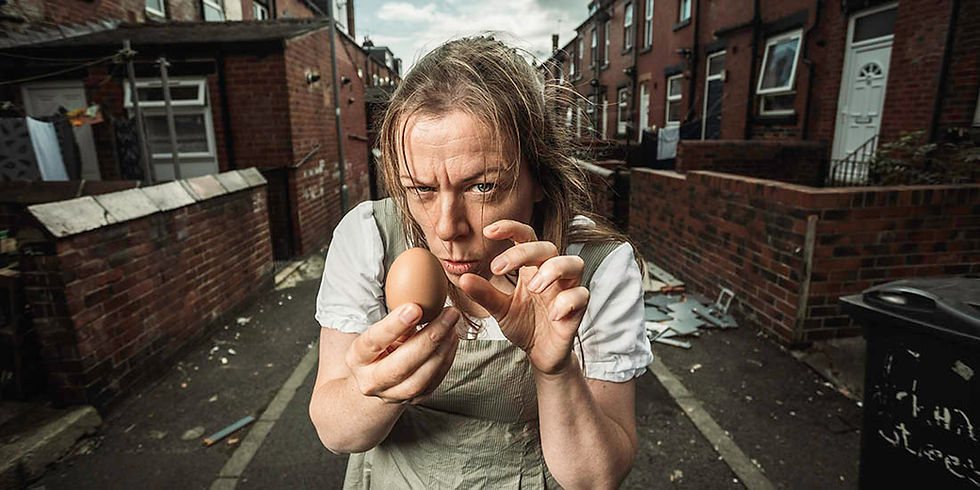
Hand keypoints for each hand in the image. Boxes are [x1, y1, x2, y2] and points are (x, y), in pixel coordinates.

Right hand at [344, 304, 459, 403]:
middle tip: (450, 314)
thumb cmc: (379, 348)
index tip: (415, 308)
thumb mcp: (378, 332)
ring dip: (442, 350)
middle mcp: (371, 381)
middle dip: (429, 338)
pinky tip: (452, 340)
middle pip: (401, 366)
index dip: (394, 326)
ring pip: (419, 379)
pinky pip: (433, 383)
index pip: (373, 342)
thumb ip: (397, 320)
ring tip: (453, 326)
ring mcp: (392, 395)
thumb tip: (423, 298)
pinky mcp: (413, 400)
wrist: (375, 381)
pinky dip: (446, 360)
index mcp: (357, 358)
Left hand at [459, 220, 588, 374]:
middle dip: (524, 252)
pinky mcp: (578, 309)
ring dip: (553, 269)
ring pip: (574, 263)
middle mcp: (552, 273)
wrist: (541, 354)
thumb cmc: (524, 325)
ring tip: (534, 287)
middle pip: (548, 246)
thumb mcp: (500, 310)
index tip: (488, 231)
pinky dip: (567, 301)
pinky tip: (552, 315)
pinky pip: (582, 295)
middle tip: (497, 269)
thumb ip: (485, 294)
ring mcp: (567, 289)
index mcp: (532, 268)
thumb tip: (463, 278)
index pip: (526, 237)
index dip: (510, 228)